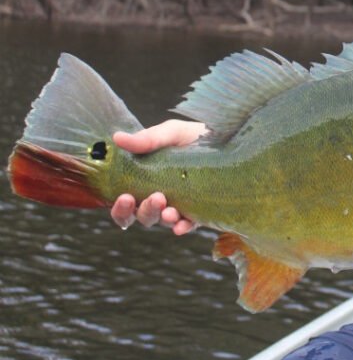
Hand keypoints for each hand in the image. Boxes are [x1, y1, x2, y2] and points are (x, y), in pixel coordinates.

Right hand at [110, 120, 206, 234]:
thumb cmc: (193, 137)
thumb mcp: (171, 133)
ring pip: (162, 221)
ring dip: (162, 217)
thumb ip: (147, 139)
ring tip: (169, 209)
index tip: (124, 197)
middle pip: (141, 215)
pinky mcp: (198, 212)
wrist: (227, 140)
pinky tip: (181, 225)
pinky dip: (182, 227)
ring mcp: (178, 206)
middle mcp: (159, 197)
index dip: (119, 207)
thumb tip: (117, 138)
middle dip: (141, 211)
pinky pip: (188, 225)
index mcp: (144, 181)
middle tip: (151, 198)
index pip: (124, 202)